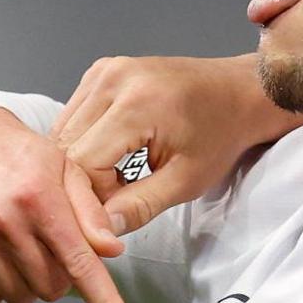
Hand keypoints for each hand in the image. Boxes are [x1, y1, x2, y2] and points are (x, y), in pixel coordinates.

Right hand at [0, 107, 131, 302]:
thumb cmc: (23, 155)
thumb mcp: (68, 169)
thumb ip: (91, 212)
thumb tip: (111, 251)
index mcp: (40, 198)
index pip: (79, 262)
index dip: (104, 302)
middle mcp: (3, 219)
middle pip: (52, 286)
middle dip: (62, 277)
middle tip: (55, 248)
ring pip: (20, 296)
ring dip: (32, 285)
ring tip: (27, 249)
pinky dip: (1, 288)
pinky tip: (3, 258)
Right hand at [51, 54, 302, 235]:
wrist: (240, 91)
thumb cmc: (221, 135)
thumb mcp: (186, 180)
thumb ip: (139, 207)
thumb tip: (99, 233)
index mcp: (136, 104)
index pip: (81, 163)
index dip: (89, 198)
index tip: (109, 216)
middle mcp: (112, 79)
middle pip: (66, 147)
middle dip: (82, 183)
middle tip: (113, 202)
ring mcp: (104, 70)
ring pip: (63, 132)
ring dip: (79, 164)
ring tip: (115, 179)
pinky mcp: (102, 70)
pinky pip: (73, 115)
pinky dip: (83, 142)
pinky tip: (110, 156)